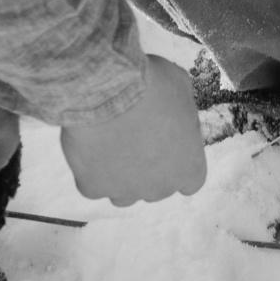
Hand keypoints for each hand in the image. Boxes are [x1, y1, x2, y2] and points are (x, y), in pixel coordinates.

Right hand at [60, 55, 208, 206]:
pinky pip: (91, 185)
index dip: (178, 165)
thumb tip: (174, 107)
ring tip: (112, 145)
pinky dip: (89, 170)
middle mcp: (160, 187)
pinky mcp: (92, 187)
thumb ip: (182, 111)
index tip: (167, 148)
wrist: (108, 90)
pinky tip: (90, 147)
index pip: (190, 182)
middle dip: (148, 170)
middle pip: (156, 188)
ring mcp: (125, 191)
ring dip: (120, 176)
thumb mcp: (182, 89)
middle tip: (136, 140)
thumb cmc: (153, 86)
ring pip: (123, 193)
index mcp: (189, 168)